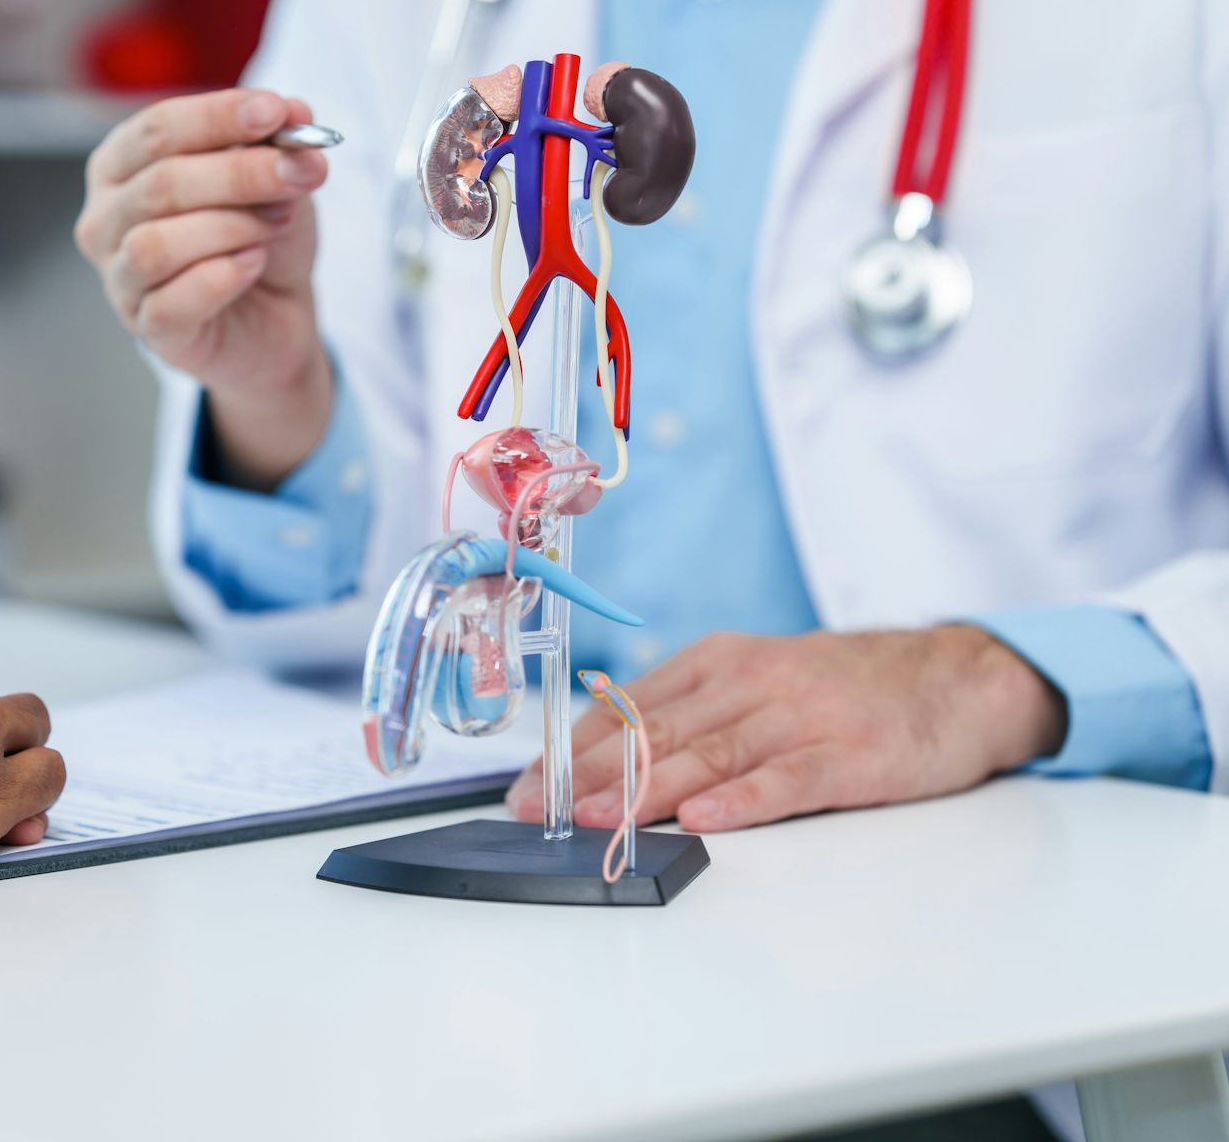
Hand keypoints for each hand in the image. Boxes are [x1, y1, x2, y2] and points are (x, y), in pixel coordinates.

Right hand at [75, 87, 332, 486]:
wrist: (275, 316)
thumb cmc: (258, 239)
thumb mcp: (275, 180)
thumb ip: (278, 144)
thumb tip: (294, 110)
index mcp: (121, 165)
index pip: (157, 129)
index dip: (218, 117)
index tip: (277, 112)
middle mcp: (105, 219)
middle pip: (160, 183)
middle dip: (240, 173)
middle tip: (299, 172)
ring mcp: (119, 278)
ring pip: (157, 243)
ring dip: (232, 227)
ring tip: (275, 223)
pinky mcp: (147, 328)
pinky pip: (174, 301)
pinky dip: (222, 277)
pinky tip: (253, 265)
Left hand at [506, 627, 1066, 832]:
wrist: (960, 676)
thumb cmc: (848, 689)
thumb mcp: (760, 683)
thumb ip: (694, 716)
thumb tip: (609, 765)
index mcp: (720, 663)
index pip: (627, 707)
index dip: (569, 749)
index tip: (522, 786)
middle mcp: (752, 681)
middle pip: (655, 731)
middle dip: (585, 774)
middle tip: (533, 810)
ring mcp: (802, 715)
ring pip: (708, 753)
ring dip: (644, 789)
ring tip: (594, 817)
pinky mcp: (850, 753)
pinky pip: (788, 779)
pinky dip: (743, 799)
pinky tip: (705, 819)